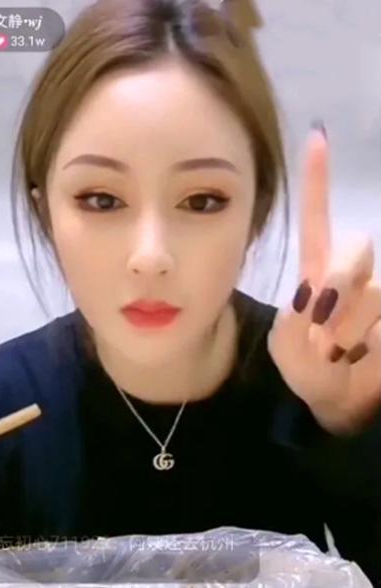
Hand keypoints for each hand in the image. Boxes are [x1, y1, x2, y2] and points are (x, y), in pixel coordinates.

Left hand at [267, 123, 380, 434]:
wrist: (340, 408)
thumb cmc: (309, 376)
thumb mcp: (286, 354)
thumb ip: (292, 325)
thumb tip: (315, 291)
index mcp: (316, 276)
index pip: (317, 223)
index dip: (317, 184)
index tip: (317, 137)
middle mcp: (352, 277)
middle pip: (356, 251)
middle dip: (341, 290)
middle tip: (327, 337)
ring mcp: (378, 295)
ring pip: (375, 291)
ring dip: (354, 331)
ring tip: (344, 356)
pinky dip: (372, 339)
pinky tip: (365, 356)